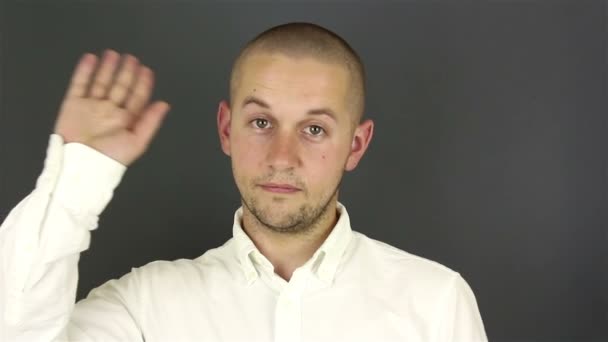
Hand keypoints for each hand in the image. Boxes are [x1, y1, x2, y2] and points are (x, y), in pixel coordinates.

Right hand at [53, 49, 169, 165]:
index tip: (147, 70)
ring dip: (107, 68)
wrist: (80, 165)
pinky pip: (79, 84)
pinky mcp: (73, 105)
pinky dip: (84, 71)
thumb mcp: (137, 142)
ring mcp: (92, 107)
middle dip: (126, 73)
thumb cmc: (111, 157)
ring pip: (101, 83)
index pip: (137, 98)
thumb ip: (150, 122)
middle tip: (132, 58)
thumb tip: (165, 104)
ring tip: (113, 54)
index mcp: (126, 120)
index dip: (142, 84)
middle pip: (120, 87)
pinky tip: (91, 58)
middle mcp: (110, 111)